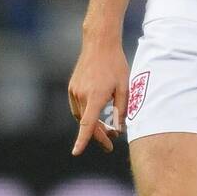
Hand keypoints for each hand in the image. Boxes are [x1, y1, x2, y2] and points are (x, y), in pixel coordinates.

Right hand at [68, 39, 130, 154]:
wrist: (99, 43)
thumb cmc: (115, 64)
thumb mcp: (124, 87)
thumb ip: (121, 110)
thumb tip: (119, 129)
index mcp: (96, 96)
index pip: (87, 124)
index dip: (82, 140)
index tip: (76, 152)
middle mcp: (82, 95)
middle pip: (87, 123)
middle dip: (99, 136)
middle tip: (111, 144)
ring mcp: (74, 91)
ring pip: (81, 116)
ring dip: (92, 125)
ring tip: (108, 128)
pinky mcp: (72, 87)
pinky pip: (78, 107)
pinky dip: (87, 114)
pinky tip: (97, 113)